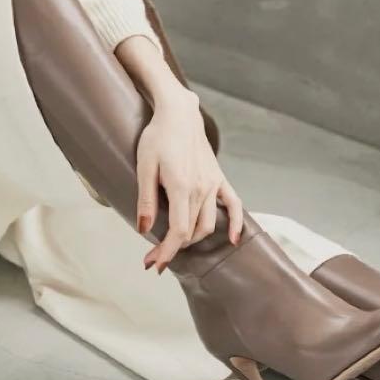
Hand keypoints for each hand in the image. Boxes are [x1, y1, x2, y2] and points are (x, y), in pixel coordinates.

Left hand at [134, 90, 245, 272]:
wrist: (179, 114)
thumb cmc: (157, 137)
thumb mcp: (144, 166)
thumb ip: (146, 199)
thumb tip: (143, 229)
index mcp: (181, 187)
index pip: (178, 231)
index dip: (165, 251)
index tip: (152, 264)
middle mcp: (201, 189)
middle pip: (191, 231)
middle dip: (173, 249)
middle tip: (152, 256)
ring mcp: (213, 184)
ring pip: (209, 224)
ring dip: (194, 239)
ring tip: (175, 246)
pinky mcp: (219, 178)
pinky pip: (234, 204)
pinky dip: (236, 223)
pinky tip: (232, 239)